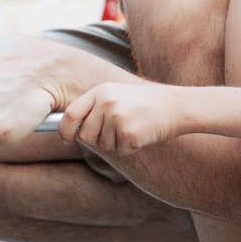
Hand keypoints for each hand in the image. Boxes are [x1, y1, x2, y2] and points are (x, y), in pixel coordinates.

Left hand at [58, 81, 187, 156]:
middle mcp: (106, 103)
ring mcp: (117, 118)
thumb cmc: (144, 103)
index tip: (67, 139)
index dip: (64, 130)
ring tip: (132, 127)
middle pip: (84, 135)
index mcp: (100, 91)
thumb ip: (94, 109)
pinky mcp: (129, 134)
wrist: (175, 105)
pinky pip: (119, 150)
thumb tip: (71, 131)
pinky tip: (141, 134)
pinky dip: (129, 148)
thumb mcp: (117, 96)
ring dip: (115, 143)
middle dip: (96, 140)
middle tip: (115, 132)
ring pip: (102, 145)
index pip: (70, 114)